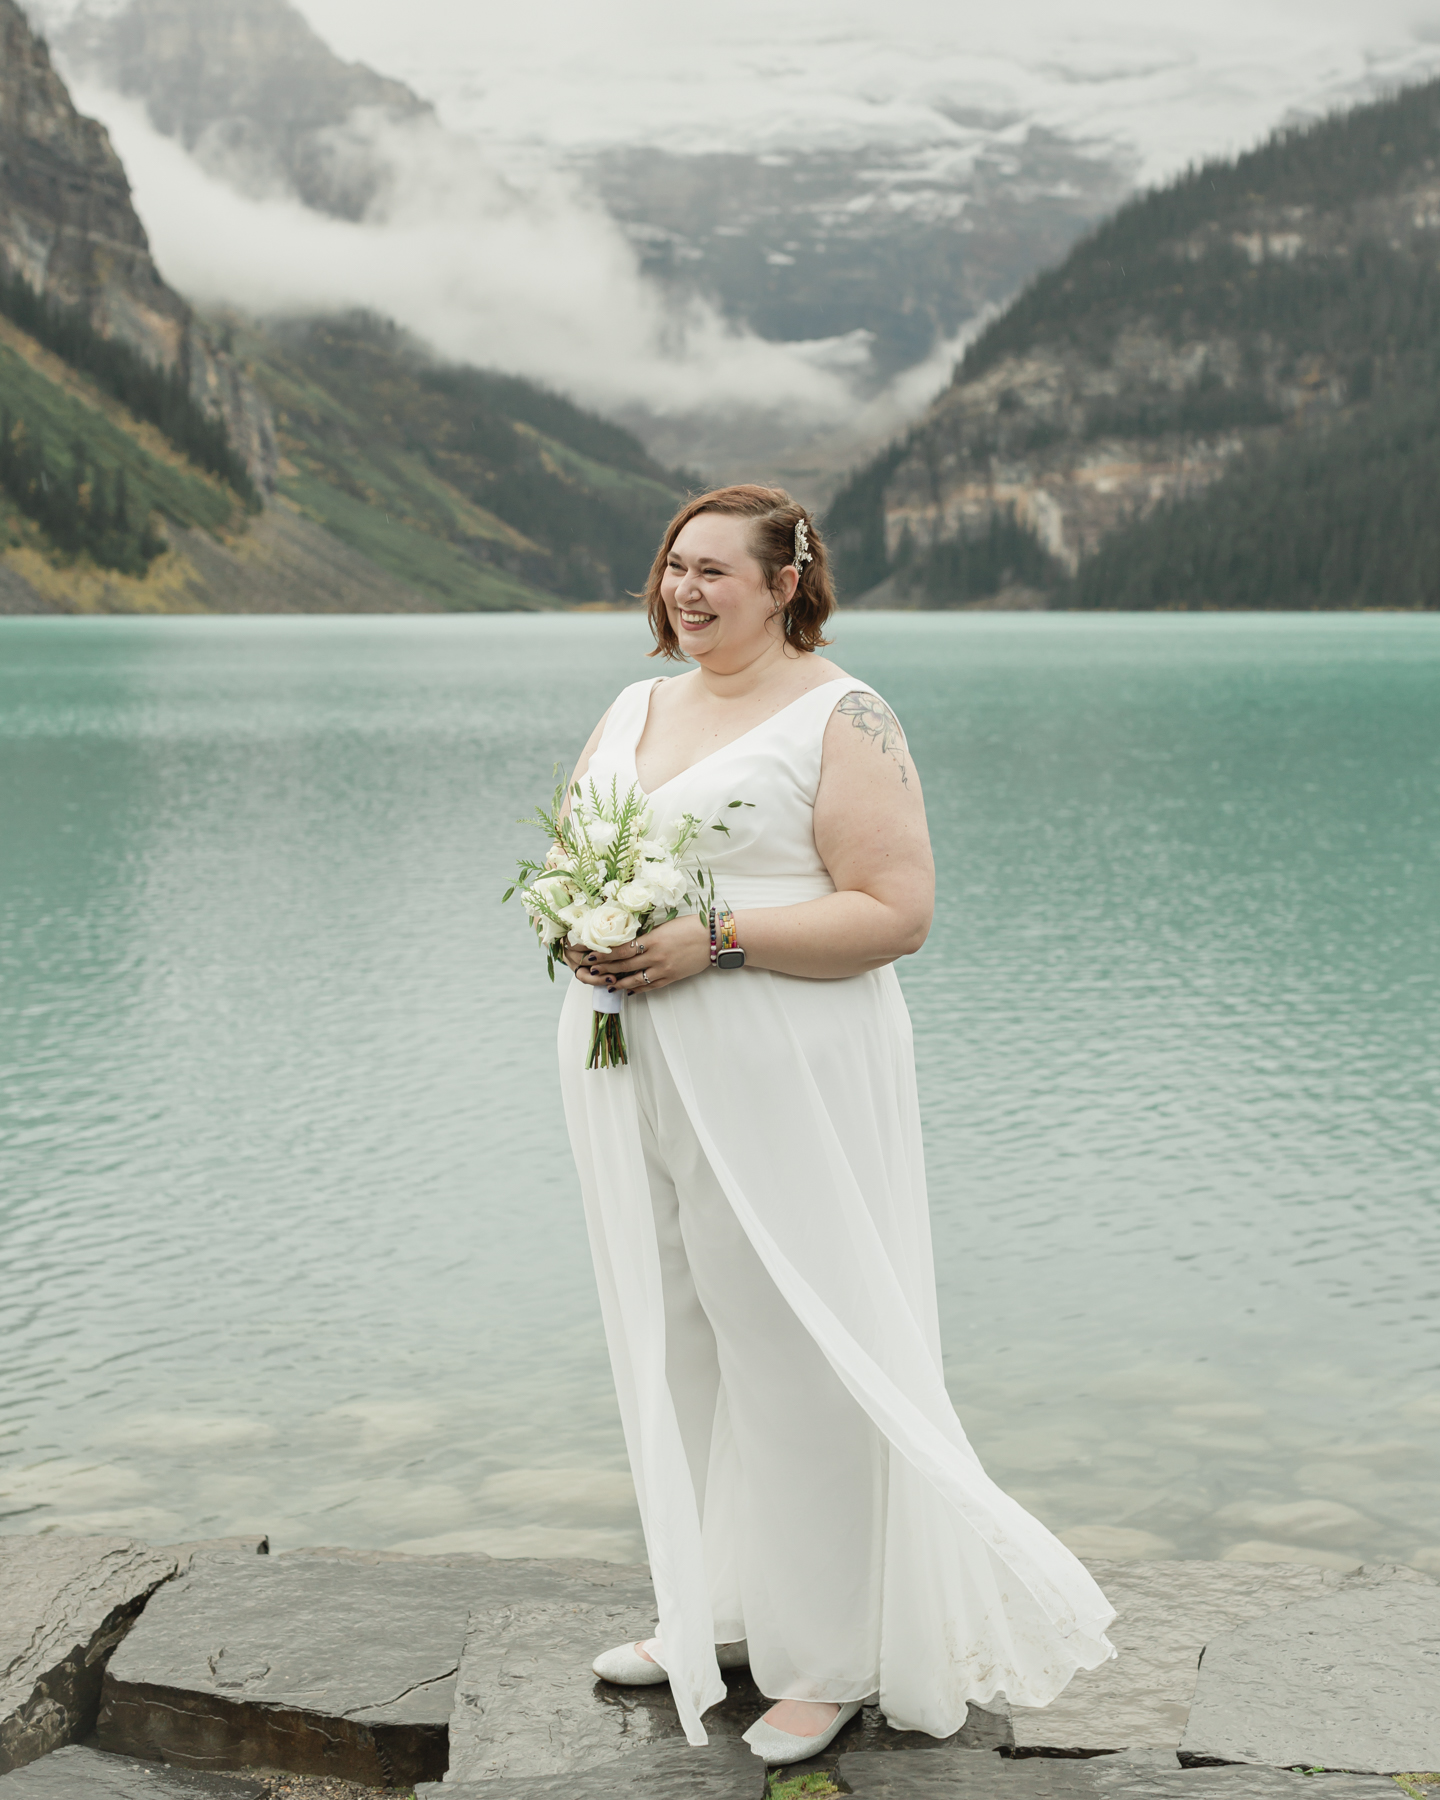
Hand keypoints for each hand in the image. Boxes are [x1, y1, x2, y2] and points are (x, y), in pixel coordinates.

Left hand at [568, 914, 710, 995]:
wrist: (714, 938)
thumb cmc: (691, 926)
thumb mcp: (665, 926)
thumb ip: (647, 935)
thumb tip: (630, 942)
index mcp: (652, 939)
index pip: (621, 950)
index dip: (604, 954)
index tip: (590, 956)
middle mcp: (655, 956)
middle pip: (624, 966)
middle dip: (605, 969)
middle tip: (589, 972)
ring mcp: (664, 969)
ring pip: (635, 979)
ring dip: (618, 983)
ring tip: (605, 984)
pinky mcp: (672, 978)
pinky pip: (651, 986)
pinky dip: (638, 989)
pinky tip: (628, 991)